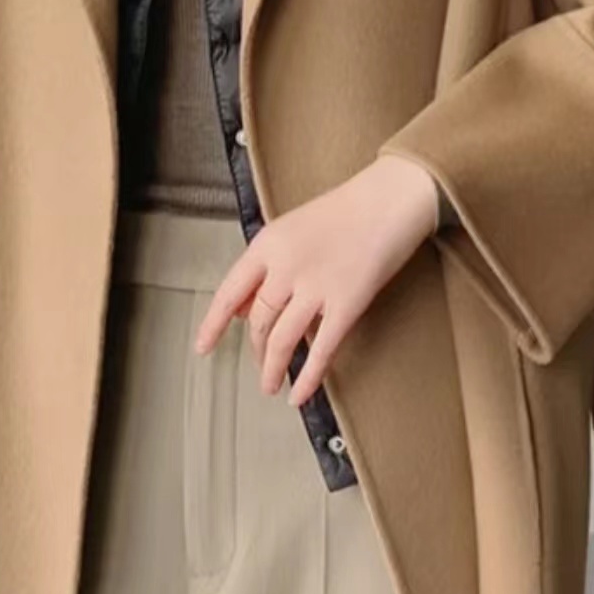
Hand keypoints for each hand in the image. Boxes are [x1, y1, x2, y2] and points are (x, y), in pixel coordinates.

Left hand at [193, 154, 439, 405]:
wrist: (391, 199)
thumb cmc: (344, 210)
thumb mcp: (291, 228)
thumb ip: (265, 266)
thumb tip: (239, 308)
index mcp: (267, 244)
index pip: (229, 292)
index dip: (213, 324)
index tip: (203, 347)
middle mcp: (285, 268)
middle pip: (258, 320)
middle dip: (256, 349)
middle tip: (261, 365)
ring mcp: (315, 288)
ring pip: (281, 340)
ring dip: (272, 368)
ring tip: (270, 386)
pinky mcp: (347, 305)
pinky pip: (321, 351)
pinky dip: (307, 377)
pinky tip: (299, 395)